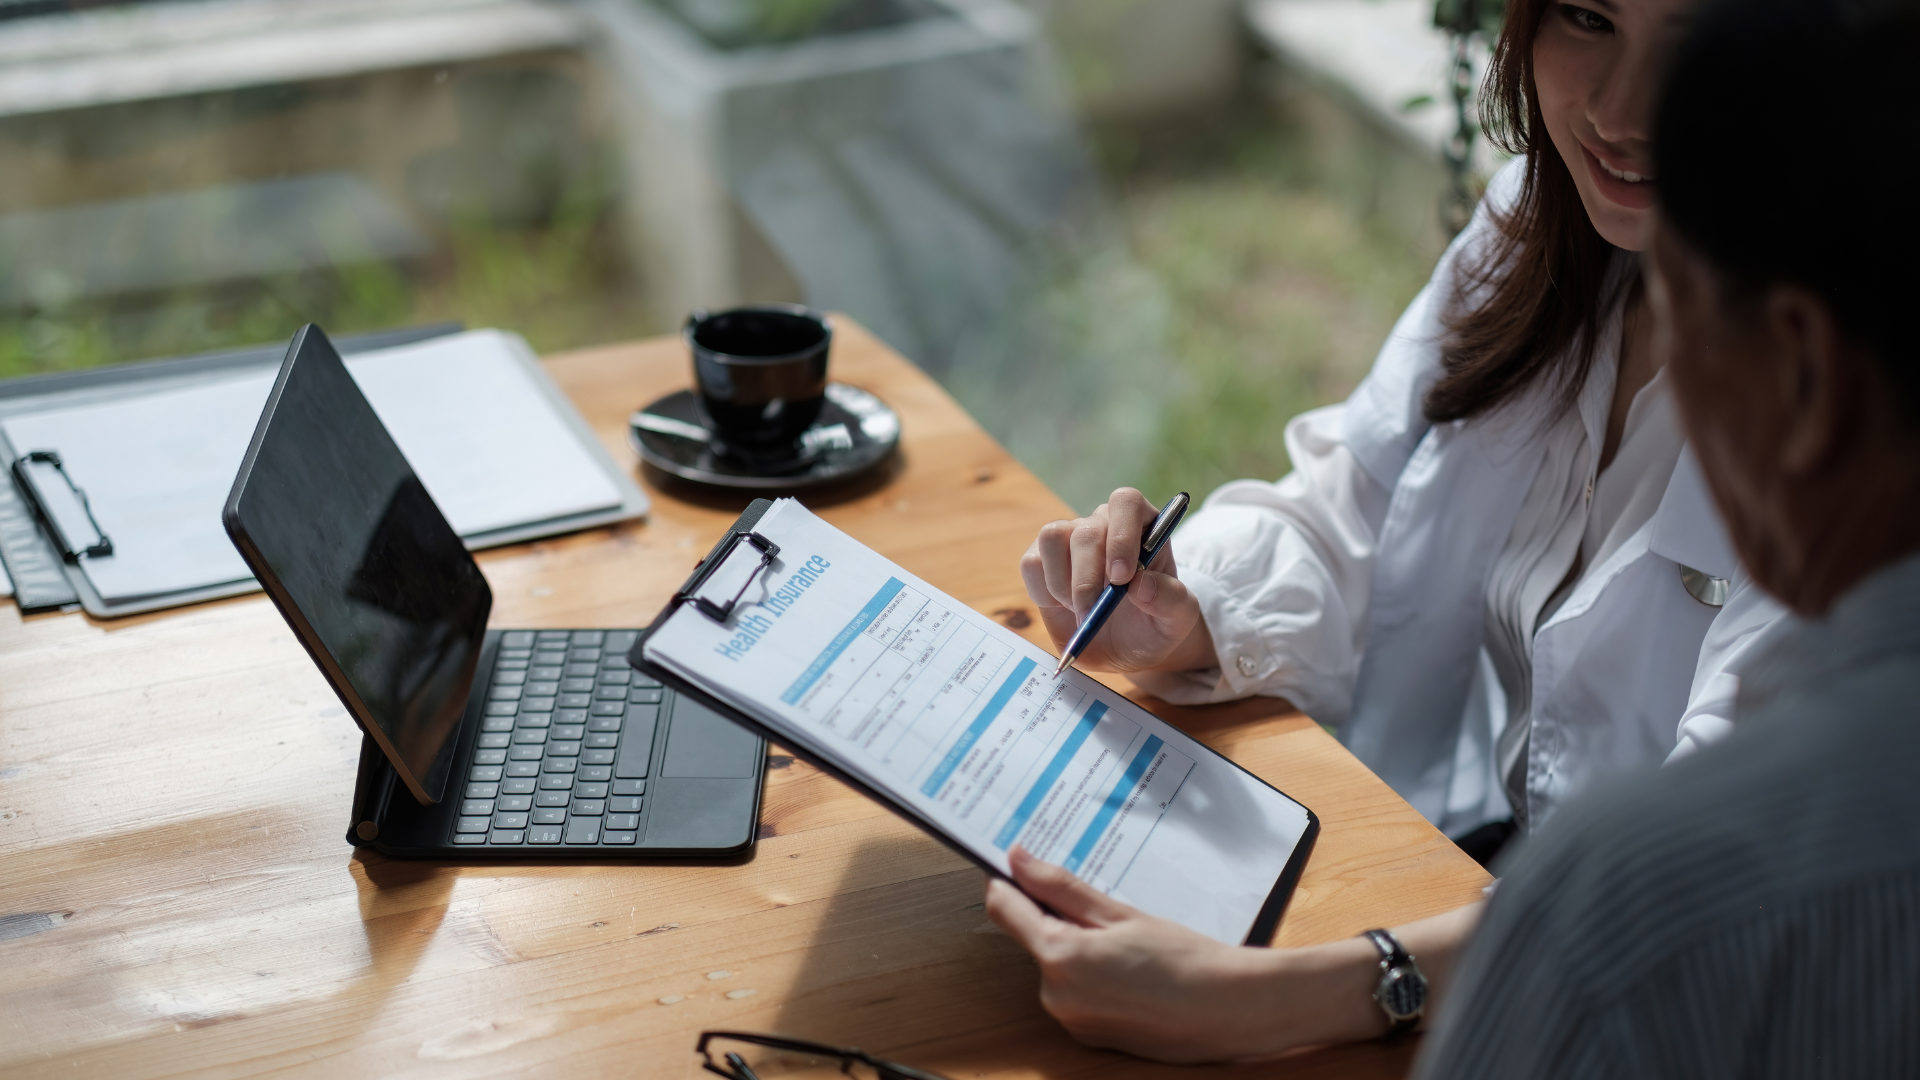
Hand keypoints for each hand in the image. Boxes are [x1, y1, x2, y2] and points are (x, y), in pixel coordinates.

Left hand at [984, 847, 1381, 1062]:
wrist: (1233, 1010)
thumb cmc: (1186, 960)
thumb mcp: (1120, 913)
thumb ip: (1062, 888)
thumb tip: (1019, 861)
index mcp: (1060, 959)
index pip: (1004, 908)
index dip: (1007, 879)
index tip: (1015, 861)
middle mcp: (1056, 996)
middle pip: (1034, 937)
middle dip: (1058, 916)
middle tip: (1102, 901)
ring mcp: (1072, 1021)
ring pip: (1057, 964)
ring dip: (1078, 946)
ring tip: (1128, 938)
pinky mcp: (1090, 1036)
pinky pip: (1076, 992)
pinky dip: (1093, 975)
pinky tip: (1131, 966)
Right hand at [1020, 488, 1210, 672]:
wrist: (1127, 649)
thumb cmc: (1155, 625)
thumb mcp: (1178, 620)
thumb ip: (1170, 600)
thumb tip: (1141, 584)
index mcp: (1143, 525)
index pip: (1127, 503)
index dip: (1121, 536)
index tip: (1122, 578)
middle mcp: (1104, 524)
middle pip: (1085, 530)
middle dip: (1087, 578)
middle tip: (1094, 614)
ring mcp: (1070, 540)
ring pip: (1052, 537)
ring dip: (1062, 583)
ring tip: (1082, 612)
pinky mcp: (1042, 561)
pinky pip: (1031, 563)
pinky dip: (1044, 591)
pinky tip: (1065, 609)